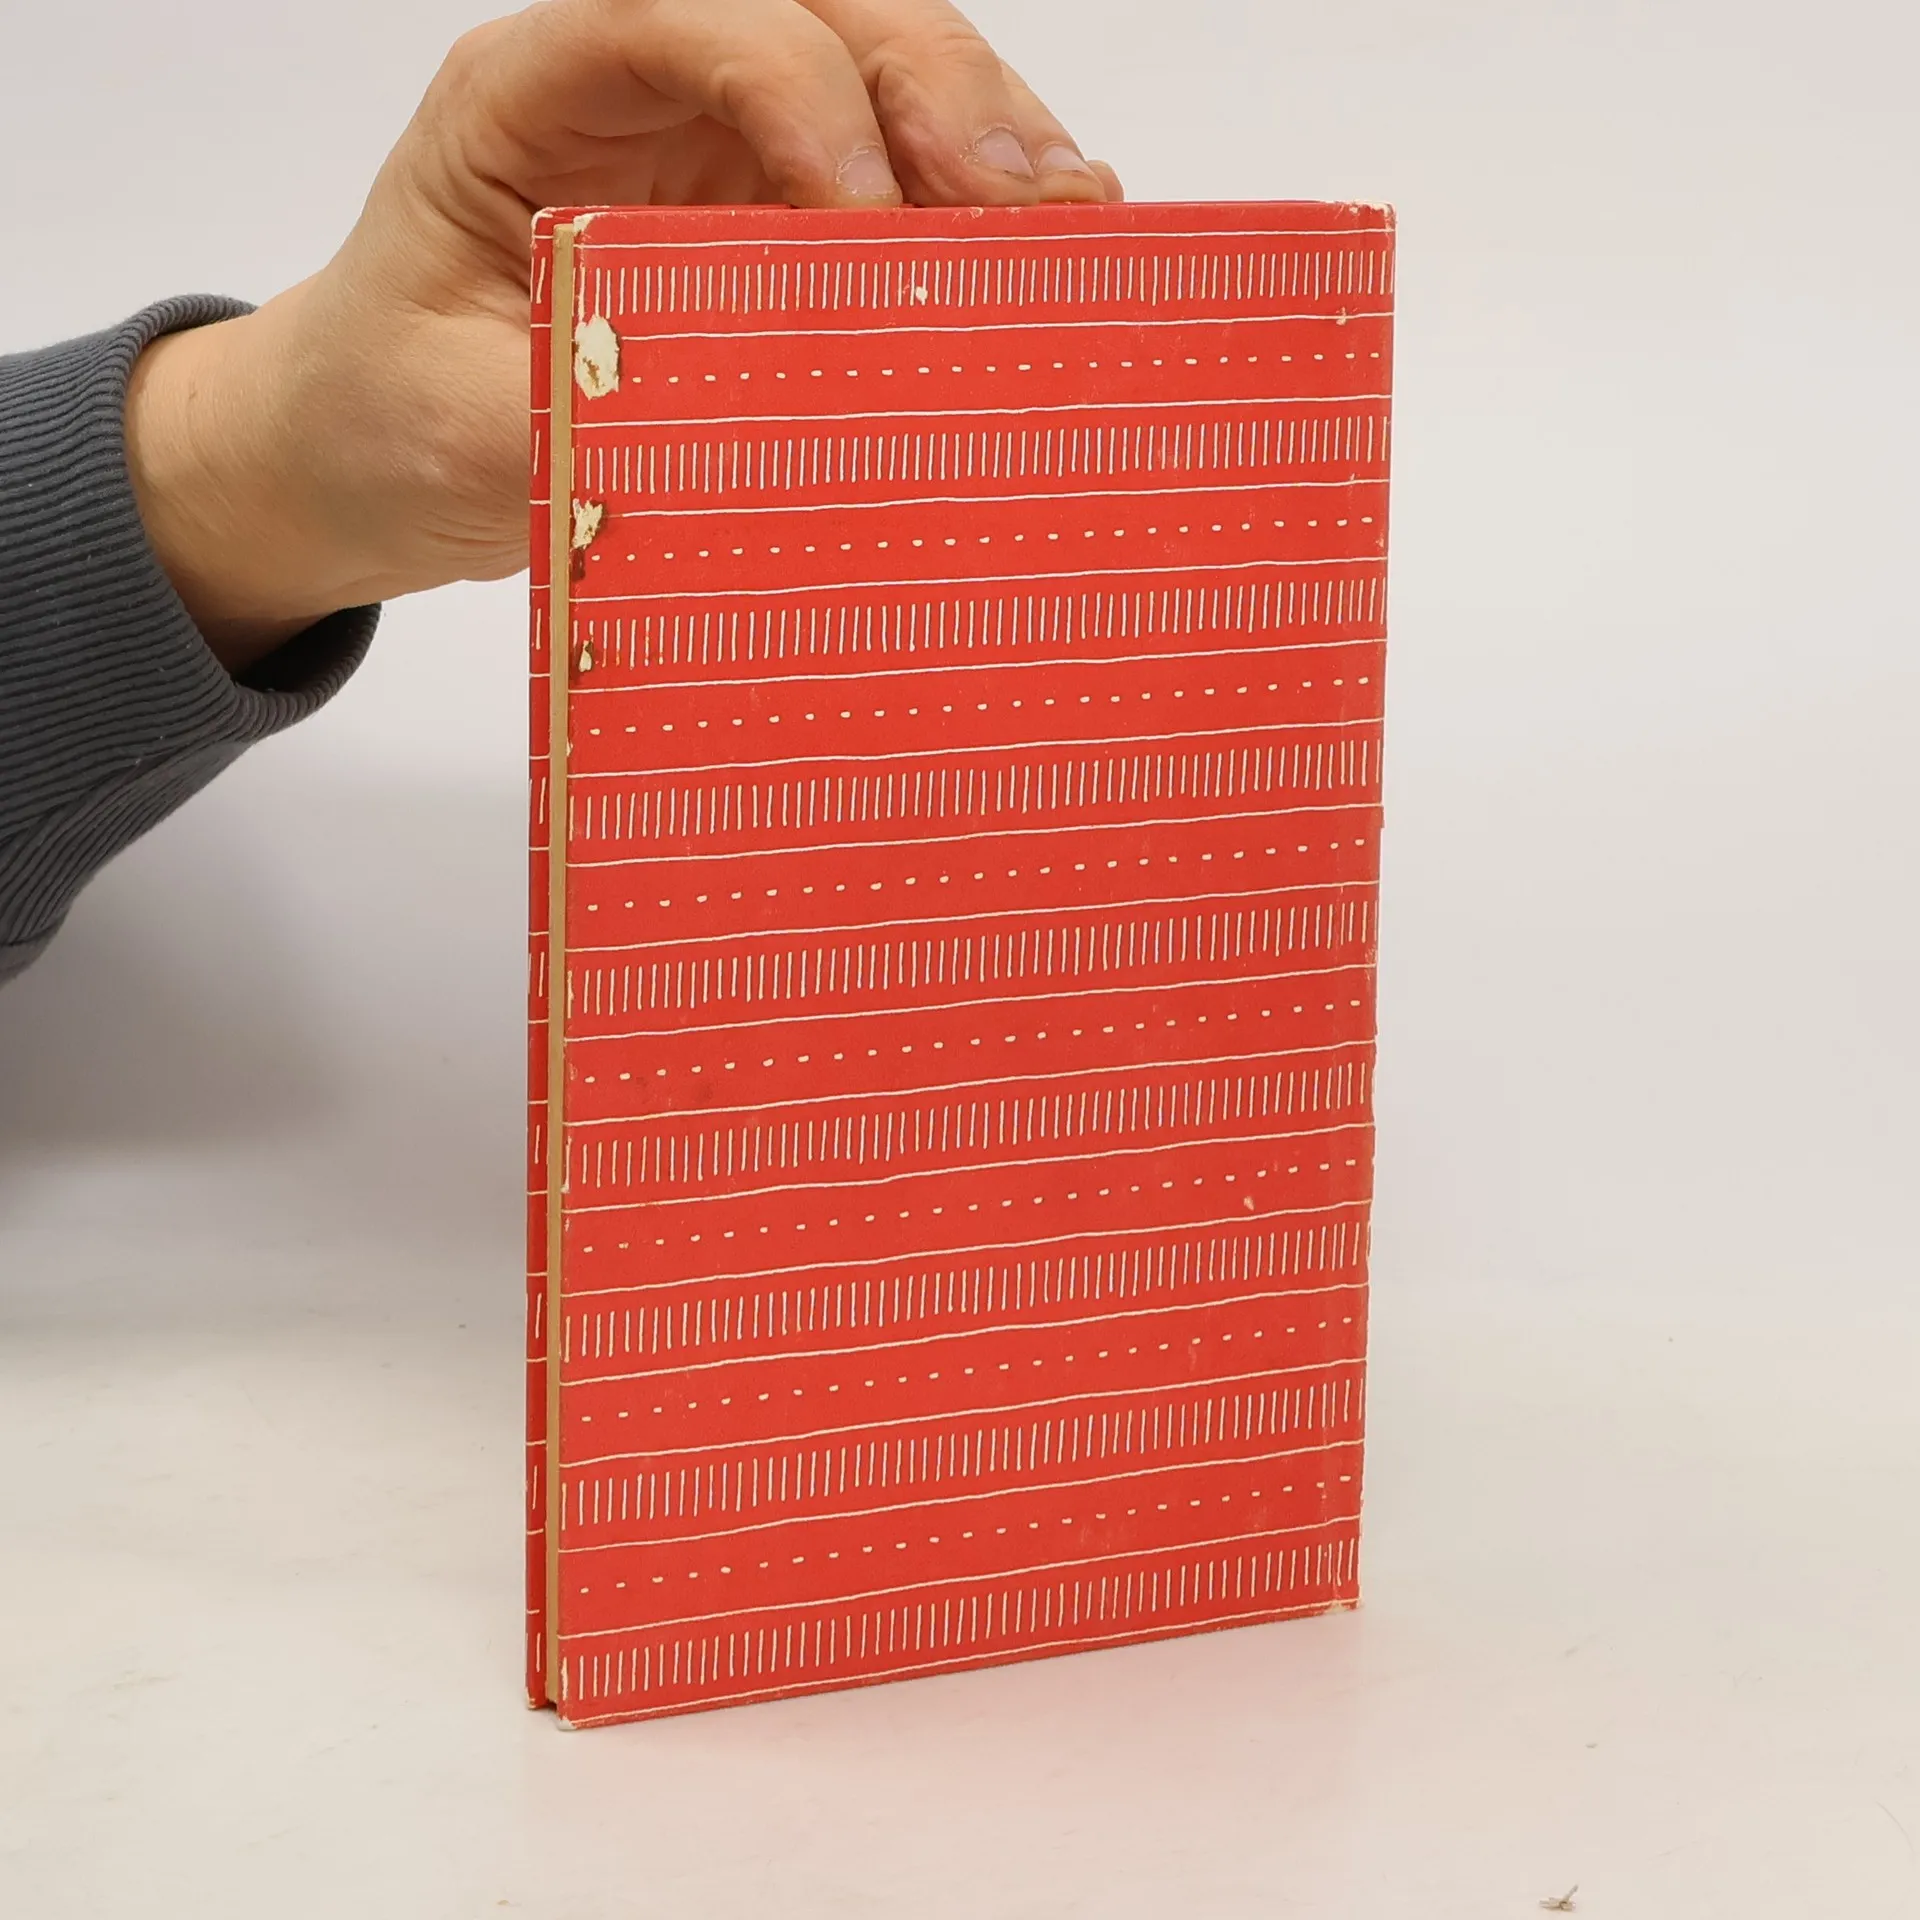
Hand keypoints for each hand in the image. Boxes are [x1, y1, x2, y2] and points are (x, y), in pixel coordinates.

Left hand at [125, 0, 1121, 670]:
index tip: (870, 227)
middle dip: (939, 89)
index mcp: (532, 93)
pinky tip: (1046, 255)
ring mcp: (718, 141)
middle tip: (1025, 206)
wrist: (370, 450)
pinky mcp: (774, 215)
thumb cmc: (389, 418)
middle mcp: (641, 85)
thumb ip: (602, 412)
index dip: (800, 92)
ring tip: (1074, 224)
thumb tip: (771, 435)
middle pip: (822, 8)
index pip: (686, 15)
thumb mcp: (463, 429)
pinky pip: (898, 173)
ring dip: (990, 134)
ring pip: (885, 69)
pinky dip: (979, 210)